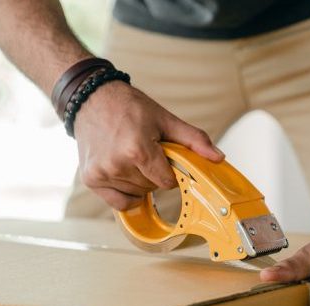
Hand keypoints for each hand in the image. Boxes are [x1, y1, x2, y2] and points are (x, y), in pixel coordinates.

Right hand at [74, 81, 223, 209]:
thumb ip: (194, 140)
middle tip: (145, 151)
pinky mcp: (91, 179)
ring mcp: (102, 173)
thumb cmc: (129, 107)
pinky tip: (124, 174)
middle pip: (151, 188)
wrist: (92, 99)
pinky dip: (126, 193)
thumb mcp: (165, 119)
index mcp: (137, 149)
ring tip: (131, 156)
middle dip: (154, 174)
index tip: (164, 157)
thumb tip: (218, 157)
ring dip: (139, 181)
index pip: (167, 182)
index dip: (170, 171)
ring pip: (136, 194)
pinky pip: (118, 202)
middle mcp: (117, 164)